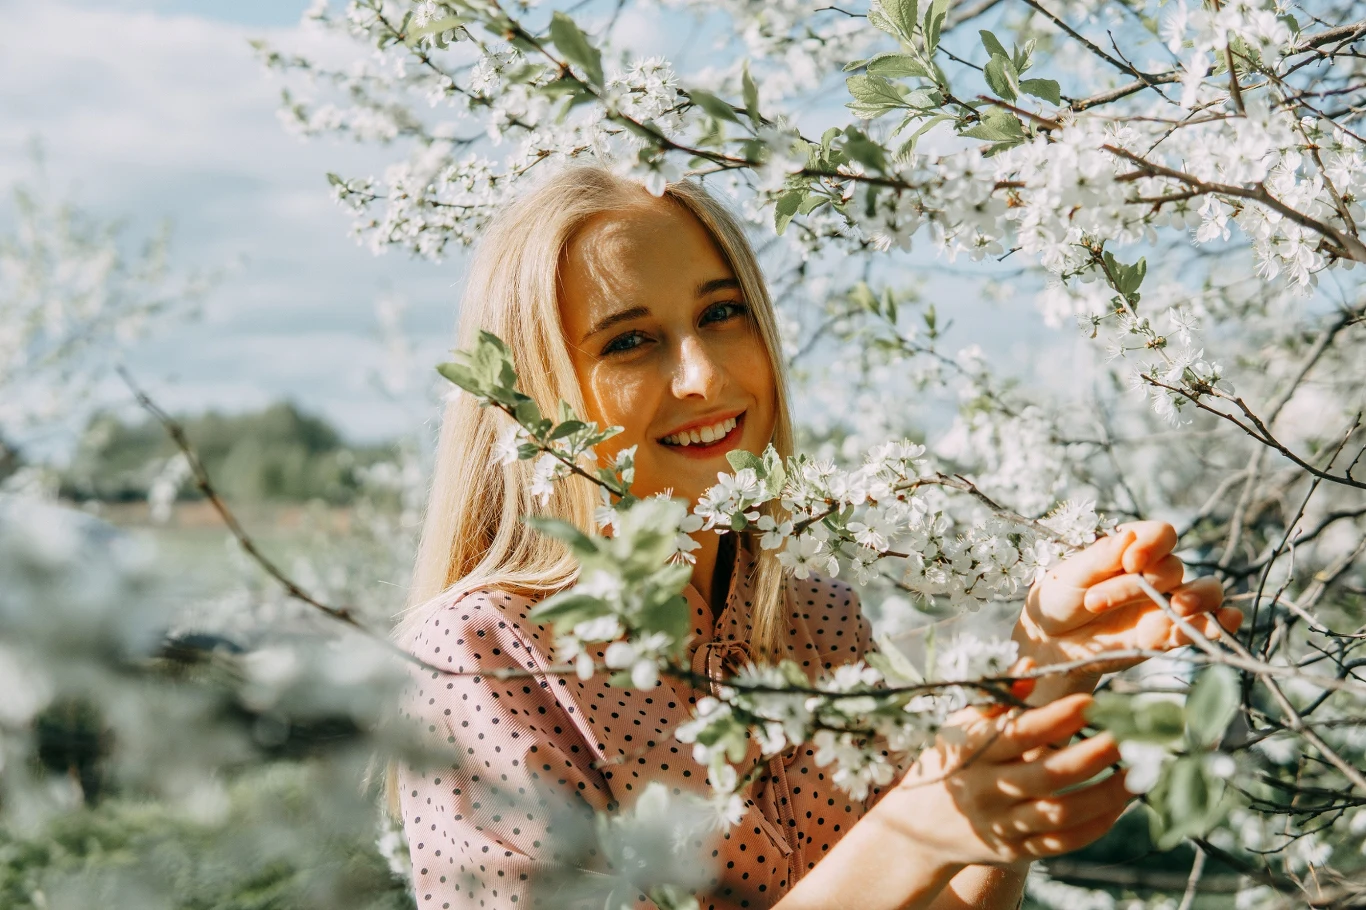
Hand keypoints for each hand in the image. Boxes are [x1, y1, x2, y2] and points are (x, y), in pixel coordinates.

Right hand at [876, 693, 1131, 868]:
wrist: (919, 825)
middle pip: (1045, 776)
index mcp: (972, 752)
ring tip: (1137, 774)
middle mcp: (986, 790)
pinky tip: (1119, 805)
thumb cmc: (950, 760)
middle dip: (1090, 756)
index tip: (1090, 701)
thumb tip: (1031, 669)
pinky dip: (1095, 826)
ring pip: (1060, 814)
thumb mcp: (961, 724)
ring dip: (1104, 795)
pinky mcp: (1015, 851)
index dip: (1055, 717)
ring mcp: (1001, 825)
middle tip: (1126, 737)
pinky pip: (1061, 844)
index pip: (1017, 733)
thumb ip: (997, 698)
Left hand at [1012, 520, 1243, 703]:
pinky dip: (1216, 625)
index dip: (1152, 545)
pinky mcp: (1166, 634)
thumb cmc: (1056, 598)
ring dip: (1199, 597)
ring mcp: (1164, 603)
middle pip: (1172, 569)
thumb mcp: (1068, 575)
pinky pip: (1200, 628)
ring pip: (1204, 592)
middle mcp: (1154, 572)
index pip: (1161, 534)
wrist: (1050, 642)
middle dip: (1137, 586)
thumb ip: (1098, 558)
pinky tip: (1224, 623)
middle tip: (1095, 602)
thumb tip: (1128, 535)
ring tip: (1179, 608)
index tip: (1130, 561)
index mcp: (1130, 548)